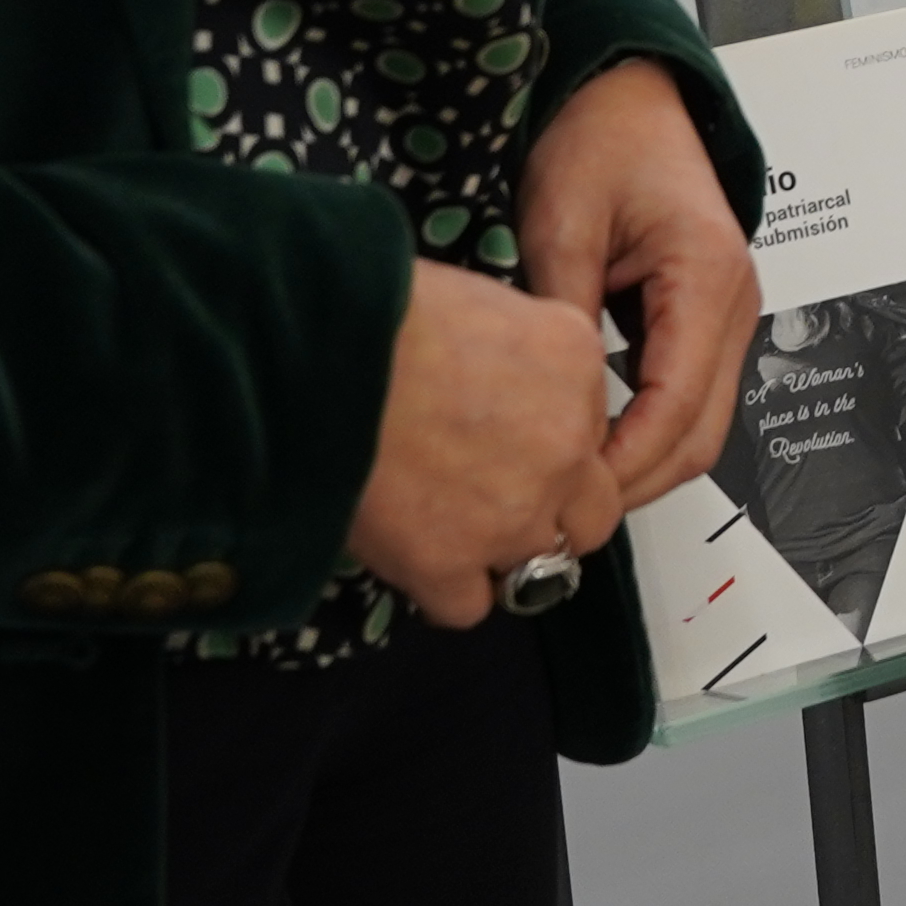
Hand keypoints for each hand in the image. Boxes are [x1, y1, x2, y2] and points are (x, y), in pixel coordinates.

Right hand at [347, 263, 627, 628]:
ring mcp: (512, 515)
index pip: (593, 425)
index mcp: (576, 365)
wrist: (313, 353)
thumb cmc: (380, 309)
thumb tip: (509, 382)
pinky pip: (470, 606)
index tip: (509, 433)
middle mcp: (565, 447)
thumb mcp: (484, 300)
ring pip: (543, 565)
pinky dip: (447, 589)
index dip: (551, 436)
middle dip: (556, 510)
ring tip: (452, 525)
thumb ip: (523, 351)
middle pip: (592, 511)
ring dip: (505, 551)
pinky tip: (418, 558)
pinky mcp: (447, 564)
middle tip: (500, 494)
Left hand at [521, 56, 760, 511]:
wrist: (631, 95)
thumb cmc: (601, 136)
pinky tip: (595, 443)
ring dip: (644, 463)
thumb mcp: (559, 219)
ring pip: (703, 424)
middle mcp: (735, 299)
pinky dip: (649, 432)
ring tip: (573, 489)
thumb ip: (558, 314)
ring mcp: (730, 312)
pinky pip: (690, 395)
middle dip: (637, 483)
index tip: (568, 495)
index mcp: (706, 273)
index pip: (677, 405)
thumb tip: (543, 406)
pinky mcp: (708, 317)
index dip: (625, 464)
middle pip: (703, 434)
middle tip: (564, 515)